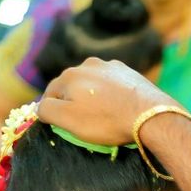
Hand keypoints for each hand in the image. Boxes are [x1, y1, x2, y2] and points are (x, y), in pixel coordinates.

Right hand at [39, 58, 177, 145]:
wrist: (150, 116)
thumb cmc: (106, 121)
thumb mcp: (68, 120)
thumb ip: (47, 110)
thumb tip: (39, 107)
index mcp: (69, 75)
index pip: (50, 93)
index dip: (54, 111)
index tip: (64, 126)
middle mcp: (88, 64)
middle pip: (72, 86)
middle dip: (74, 102)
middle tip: (87, 123)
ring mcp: (111, 66)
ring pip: (93, 84)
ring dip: (94, 97)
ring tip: (105, 115)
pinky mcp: (129, 73)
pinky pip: (112, 84)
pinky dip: (111, 95)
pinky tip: (119, 107)